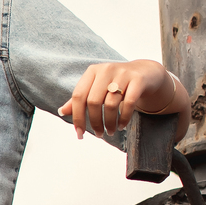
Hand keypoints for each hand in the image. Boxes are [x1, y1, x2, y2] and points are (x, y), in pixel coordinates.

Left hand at [59, 60, 190, 141]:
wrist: (145, 72)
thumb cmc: (116, 83)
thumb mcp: (96, 87)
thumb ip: (80, 99)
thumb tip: (61, 111)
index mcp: (92, 71)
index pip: (78, 96)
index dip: (77, 117)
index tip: (79, 134)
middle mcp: (106, 70)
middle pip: (93, 102)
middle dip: (94, 122)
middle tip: (99, 134)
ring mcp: (123, 73)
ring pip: (111, 104)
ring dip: (109, 123)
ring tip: (110, 131)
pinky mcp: (138, 80)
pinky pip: (129, 103)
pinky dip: (124, 118)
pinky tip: (122, 126)